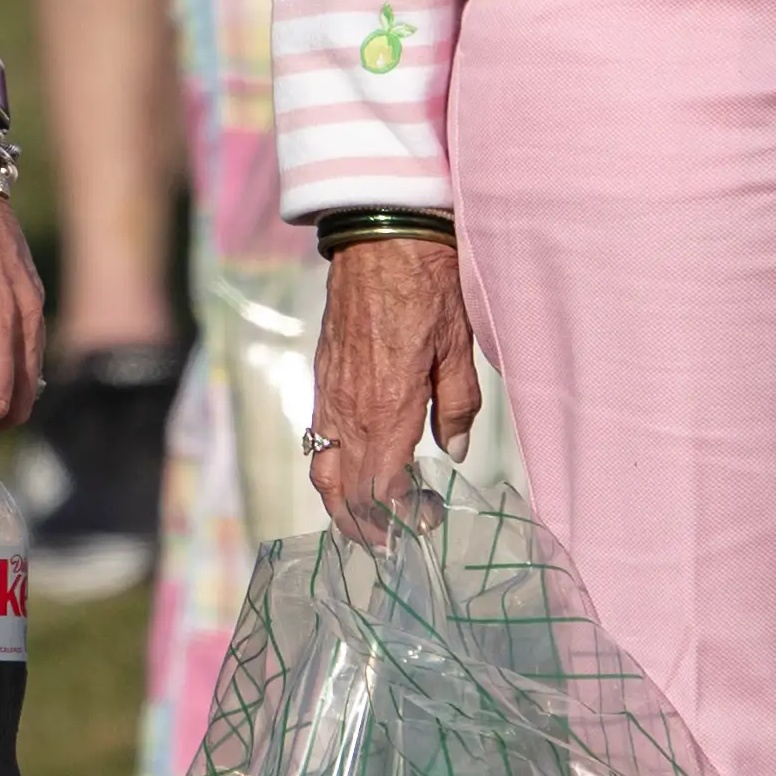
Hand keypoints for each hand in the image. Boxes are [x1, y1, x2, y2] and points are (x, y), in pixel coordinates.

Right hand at [306, 236, 481, 536]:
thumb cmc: (429, 284)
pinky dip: (332, 468)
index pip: (382, 490)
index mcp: (387, 409)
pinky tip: (357, 468)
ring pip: (322, 470)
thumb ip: (456, 405)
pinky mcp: (322, 376)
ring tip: (369, 520)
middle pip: (343, 493)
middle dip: (365, 527)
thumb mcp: (458, 346)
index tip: (428, 517)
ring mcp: (329, 394)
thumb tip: (453, 452)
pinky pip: (317, 438)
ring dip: (342, 505)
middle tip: (392, 541)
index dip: (403, 516)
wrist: (380, 234)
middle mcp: (350, 410)